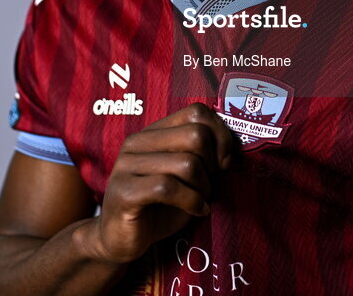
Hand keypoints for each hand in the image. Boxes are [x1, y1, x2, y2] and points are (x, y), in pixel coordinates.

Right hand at [85, 103, 234, 264]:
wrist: (121, 240)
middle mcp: (137, 142)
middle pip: (196, 135)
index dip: (220, 135)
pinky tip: (197, 211)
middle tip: (208, 186)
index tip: (224, 163)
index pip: (196, 112)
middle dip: (212, 165)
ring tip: (200, 200)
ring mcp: (127, 165)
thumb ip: (202, 156)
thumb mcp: (185, 176)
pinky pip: (169, 187)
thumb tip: (230, 148)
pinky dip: (192, 201)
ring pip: (187, 163)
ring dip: (203, 187)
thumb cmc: (159, 207)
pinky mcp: (124, 191)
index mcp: (153, 132)